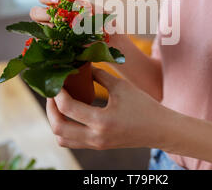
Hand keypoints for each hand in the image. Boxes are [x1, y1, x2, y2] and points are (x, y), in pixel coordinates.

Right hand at [30, 0, 119, 42]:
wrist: (108, 42)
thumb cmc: (103, 23)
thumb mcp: (102, 13)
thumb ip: (94, 7)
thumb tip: (82, 4)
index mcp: (60, 6)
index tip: (57, 1)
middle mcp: (52, 18)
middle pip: (35, 12)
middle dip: (43, 14)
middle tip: (57, 19)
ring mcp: (51, 32)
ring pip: (37, 28)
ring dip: (46, 29)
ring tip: (61, 33)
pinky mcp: (53, 46)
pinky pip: (43, 44)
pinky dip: (47, 43)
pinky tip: (58, 44)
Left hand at [46, 66, 172, 149]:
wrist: (160, 129)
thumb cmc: (144, 106)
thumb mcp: (121, 86)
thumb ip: (99, 76)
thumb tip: (81, 66)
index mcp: (102, 120)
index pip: (68, 108)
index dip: (57, 93)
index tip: (56, 81)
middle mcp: (96, 137)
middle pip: (58, 129)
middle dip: (50, 109)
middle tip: (52, 93)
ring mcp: (96, 144)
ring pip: (62, 139)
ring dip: (55, 121)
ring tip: (59, 104)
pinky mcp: (98, 146)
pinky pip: (72, 141)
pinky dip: (65, 128)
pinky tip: (71, 113)